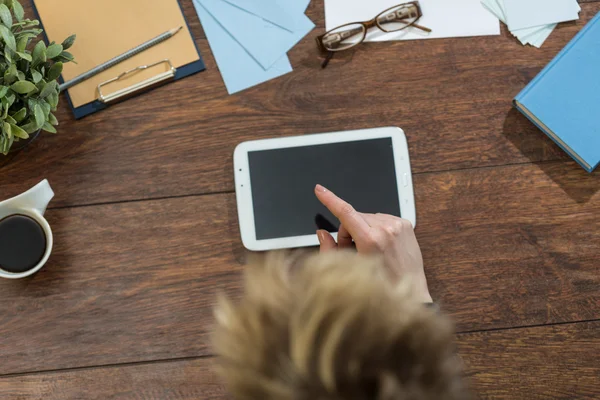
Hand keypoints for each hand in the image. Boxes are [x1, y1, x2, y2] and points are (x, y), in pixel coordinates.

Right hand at [314, 184, 431, 302]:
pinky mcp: (405, 224)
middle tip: (353, 251)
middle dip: (348, 231)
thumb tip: (322, 233)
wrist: (410, 293)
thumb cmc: (381, 287)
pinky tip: (380, 245)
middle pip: (354, 217)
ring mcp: (398, 225)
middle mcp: (386, 228)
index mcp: (372, 240)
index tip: (320, 190)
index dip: (330, 199)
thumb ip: (331, 249)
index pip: (345, 212)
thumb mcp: (350, 270)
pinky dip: (376, 228)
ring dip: (363, 229)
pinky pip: (381, 219)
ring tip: (370, 250)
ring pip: (367, 217)